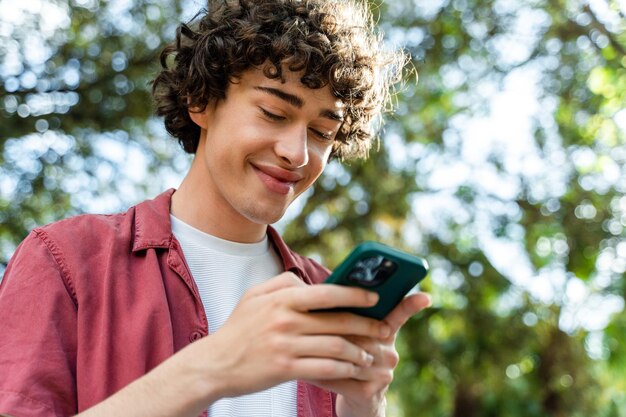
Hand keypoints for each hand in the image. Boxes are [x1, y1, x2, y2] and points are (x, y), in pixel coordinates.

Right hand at [182, 272, 393, 400]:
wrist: (215, 364)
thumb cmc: (239, 328)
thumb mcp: (254, 296)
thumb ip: (283, 284)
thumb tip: (310, 282)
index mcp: (281, 299)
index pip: (327, 293)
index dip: (355, 295)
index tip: (375, 298)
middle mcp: (285, 320)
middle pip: (337, 321)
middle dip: (367, 326)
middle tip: (384, 330)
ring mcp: (286, 346)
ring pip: (336, 347)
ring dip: (359, 352)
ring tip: (370, 354)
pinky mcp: (285, 369)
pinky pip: (325, 368)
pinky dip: (345, 369)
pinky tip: (353, 370)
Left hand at [311, 292, 431, 416]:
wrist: (356, 400)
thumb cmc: (348, 357)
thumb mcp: (354, 335)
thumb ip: (350, 315)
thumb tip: (329, 291)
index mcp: (387, 333)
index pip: (399, 315)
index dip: (411, 305)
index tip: (425, 297)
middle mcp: (390, 354)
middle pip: (362, 334)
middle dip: (335, 330)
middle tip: (311, 325)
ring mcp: (383, 375)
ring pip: (348, 355)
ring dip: (322, 351)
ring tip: (301, 346)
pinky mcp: (369, 392)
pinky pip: (339, 377)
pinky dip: (319, 373)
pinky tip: (306, 370)